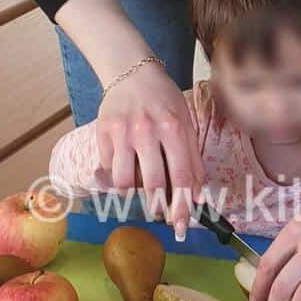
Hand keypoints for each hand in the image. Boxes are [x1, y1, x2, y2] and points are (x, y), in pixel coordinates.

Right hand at [97, 62, 203, 239]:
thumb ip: (193, 160)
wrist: (133, 73)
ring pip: (123, 183)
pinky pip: (108, 169)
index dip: (182, 207)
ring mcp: (122, 133)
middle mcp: (146, 131)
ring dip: (133, 195)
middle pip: (152, 184)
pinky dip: (117, 175)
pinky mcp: (103, 133)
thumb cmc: (164, 100)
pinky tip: (125, 166)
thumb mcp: (186, 123)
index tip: (182, 227)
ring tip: (140, 191)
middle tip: (161, 215)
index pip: (181, 176)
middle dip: (158, 208)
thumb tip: (197, 196)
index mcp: (173, 128)